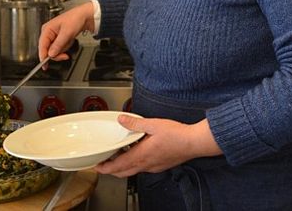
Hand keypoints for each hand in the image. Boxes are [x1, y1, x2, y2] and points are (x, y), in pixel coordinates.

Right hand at [38, 1, 94, 62]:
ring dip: (63, 49)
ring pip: (54, 50)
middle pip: (47, 50)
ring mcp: (53, 36)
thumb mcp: (67, 33)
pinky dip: (66, 46)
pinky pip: (60, 47)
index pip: (42, 46)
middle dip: (57, 53)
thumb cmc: (75, 19)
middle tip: (65, 56)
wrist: (85, 16)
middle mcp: (48, 33)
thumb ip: (58, 44)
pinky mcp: (59, 38)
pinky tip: (70, 40)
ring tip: (69, 41)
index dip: (43, 56)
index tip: (44, 65)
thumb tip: (51, 54)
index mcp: (47, 29)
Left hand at [94, 115, 221, 177]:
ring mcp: (154, 166)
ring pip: (133, 170)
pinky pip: (143, 167)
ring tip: (118, 156)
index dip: (105, 168)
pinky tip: (138, 153)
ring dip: (123, 166)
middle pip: (123, 172)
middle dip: (111, 170)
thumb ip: (135, 123)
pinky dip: (135, 163)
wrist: (194, 142)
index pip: (118, 166)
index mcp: (141, 155)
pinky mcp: (161, 165)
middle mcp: (146, 164)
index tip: (97, 166)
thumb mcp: (153, 124)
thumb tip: (121, 120)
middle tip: (104, 163)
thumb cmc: (177, 135)